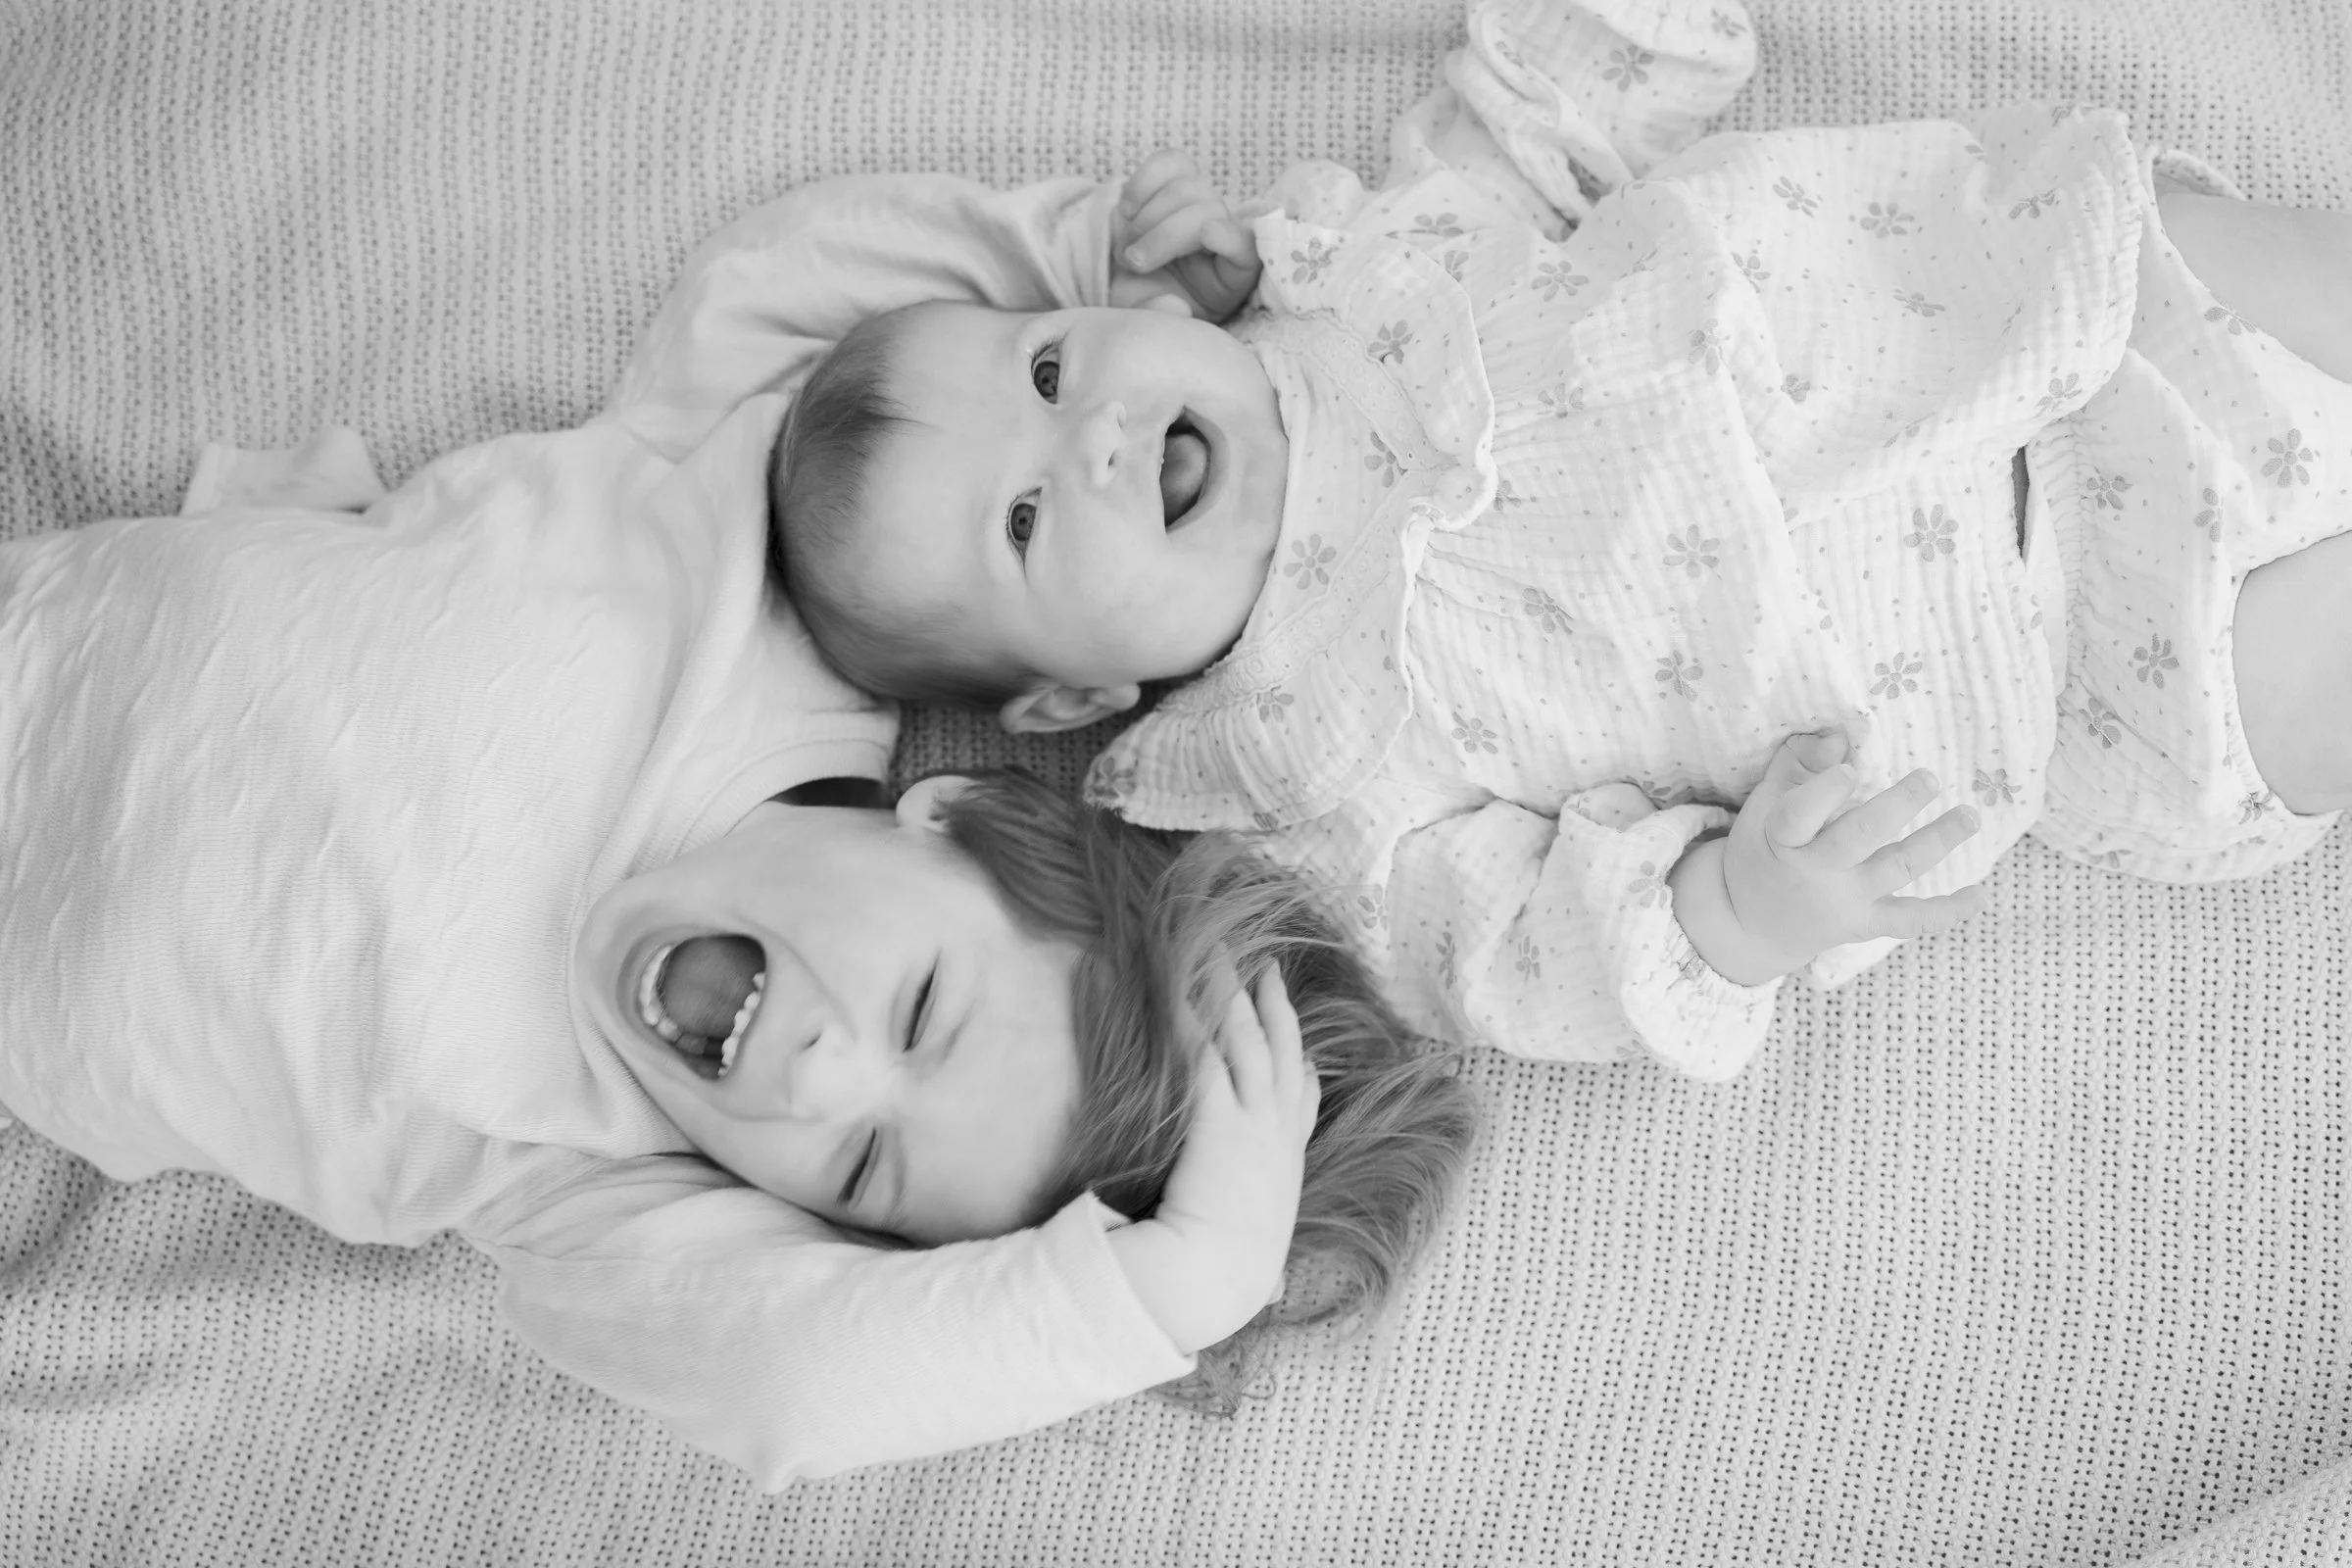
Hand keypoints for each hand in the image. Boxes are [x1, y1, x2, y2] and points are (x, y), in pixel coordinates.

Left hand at [1104, 965, 1318, 1353]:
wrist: (1217, 1273)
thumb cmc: (1234, 1275)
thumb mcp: (1266, 1264)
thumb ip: (1270, 1267)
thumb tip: (1277, 1285)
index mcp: (1289, 1163)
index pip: (1305, 1105)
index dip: (1307, 1072)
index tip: (1307, 1053)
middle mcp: (1278, 1133)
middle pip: (1284, 1053)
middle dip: (1277, 1008)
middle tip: (1268, 970)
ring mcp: (1253, 1120)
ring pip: (1250, 1041)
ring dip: (1236, 995)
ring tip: (1222, 958)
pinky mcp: (1218, 1115)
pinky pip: (1205, 1054)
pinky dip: (1192, 1018)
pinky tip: (1177, 992)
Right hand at [1108, 149, 1261, 323]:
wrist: (1126, 276)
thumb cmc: (1147, 300)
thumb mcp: (1152, 318)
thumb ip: (1162, 316)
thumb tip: (1176, 309)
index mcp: (1232, 274)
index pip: (1246, 247)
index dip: (1230, 236)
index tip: (1207, 234)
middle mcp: (1223, 232)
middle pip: (1207, 212)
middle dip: (1164, 235)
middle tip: (1132, 262)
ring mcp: (1201, 202)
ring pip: (1186, 188)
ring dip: (1147, 217)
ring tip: (1127, 247)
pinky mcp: (1178, 178)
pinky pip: (1169, 162)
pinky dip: (1144, 180)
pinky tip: (1127, 208)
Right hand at [1671, 727, 1989, 984]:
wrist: (1751, 924)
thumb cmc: (1762, 849)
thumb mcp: (1764, 804)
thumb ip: (1798, 763)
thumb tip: (1840, 734)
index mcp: (1782, 838)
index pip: (1800, 815)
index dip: (1826, 792)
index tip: (1850, 769)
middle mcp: (1814, 872)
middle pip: (1860, 837)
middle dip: (1897, 806)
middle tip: (1930, 777)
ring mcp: (1844, 901)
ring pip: (1898, 868)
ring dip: (1938, 841)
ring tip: (1969, 816)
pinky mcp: (1865, 923)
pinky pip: (1911, 920)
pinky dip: (1948, 911)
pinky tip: (1981, 893)